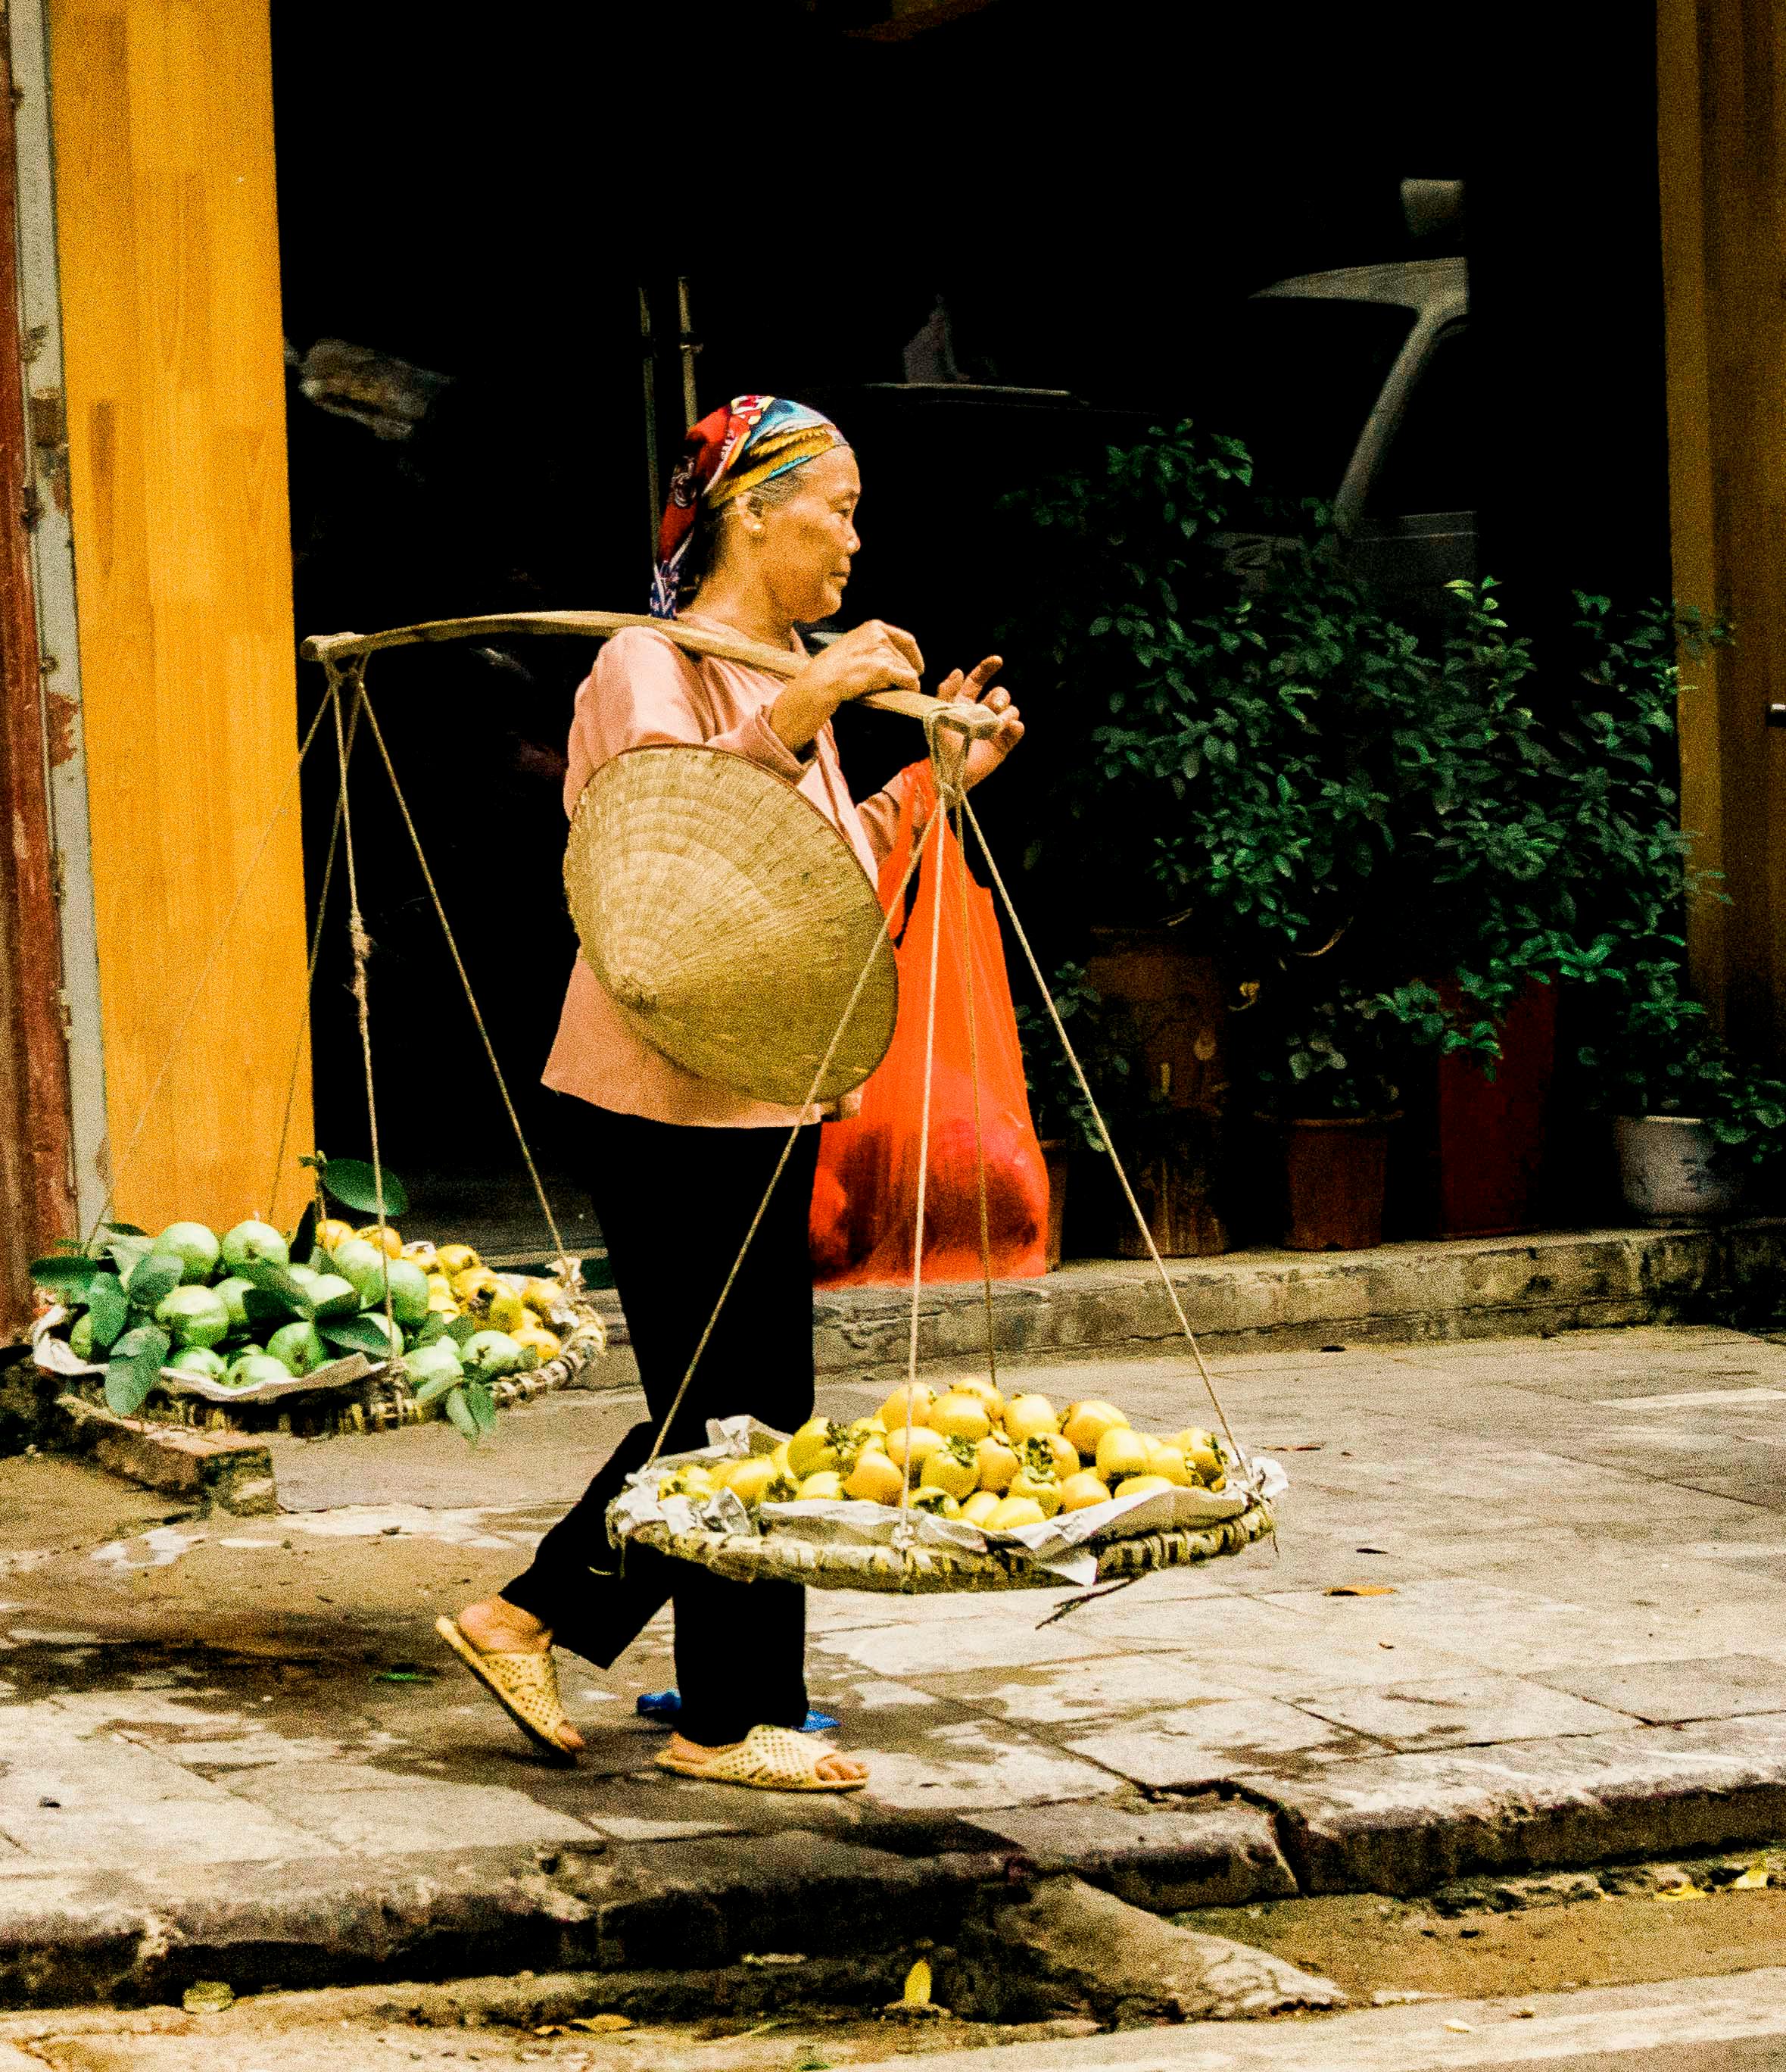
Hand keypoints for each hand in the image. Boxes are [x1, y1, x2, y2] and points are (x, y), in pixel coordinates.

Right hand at [772, 620, 924, 752]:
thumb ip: (875, 647)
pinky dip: (910, 688)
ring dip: (901, 683)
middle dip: (904, 674)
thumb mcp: (855, 646)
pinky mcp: (883, 667)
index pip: (906, 640)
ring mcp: (881, 650)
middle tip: (895, 687)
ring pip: (908, 670)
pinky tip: (902, 692)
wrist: (820, 681)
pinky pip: (909, 679)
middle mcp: (879, 634)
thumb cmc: (834, 669)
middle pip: (906, 658)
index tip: (918, 669)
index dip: (915, 657)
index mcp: (873, 627)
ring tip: (883, 689)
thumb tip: (899, 661)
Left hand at [932, 655, 1022, 793]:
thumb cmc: (941, 745)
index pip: (978, 680)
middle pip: (1000, 694)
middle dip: (1000, 697)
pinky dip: (1016, 727)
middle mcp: (982, 712)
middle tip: (994, 707)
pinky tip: (1009, 729)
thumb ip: (946, 692)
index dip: (987, 668)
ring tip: (997, 725)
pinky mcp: (1004, 743)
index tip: (997, 661)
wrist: (950, 772)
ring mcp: (995, 727)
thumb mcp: (940, 715)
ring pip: (1011, 710)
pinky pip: (1017, 729)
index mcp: (965, 702)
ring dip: (1006, 714)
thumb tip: (959, 671)